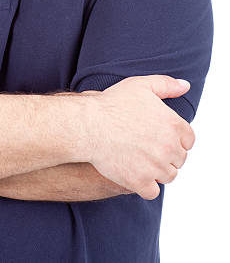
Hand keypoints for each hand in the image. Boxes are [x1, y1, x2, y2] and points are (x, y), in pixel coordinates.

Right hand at [83, 75, 194, 199]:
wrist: (88, 125)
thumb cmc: (112, 104)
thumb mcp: (141, 85)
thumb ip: (167, 84)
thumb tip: (185, 86)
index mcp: (173, 125)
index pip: (188, 140)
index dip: (175, 138)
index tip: (159, 136)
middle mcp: (169, 148)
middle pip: (178, 159)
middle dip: (166, 154)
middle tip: (146, 146)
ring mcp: (155, 167)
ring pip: (167, 176)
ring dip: (157, 170)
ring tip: (139, 159)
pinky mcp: (140, 182)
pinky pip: (152, 191)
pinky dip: (145, 186)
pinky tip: (134, 174)